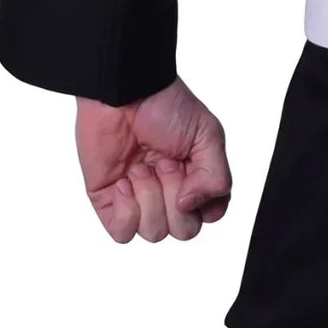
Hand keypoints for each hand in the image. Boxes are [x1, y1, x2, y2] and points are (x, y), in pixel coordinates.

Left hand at [76, 76, 231, 242]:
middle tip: (165, 162)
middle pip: (184, 231)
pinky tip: (124, 182)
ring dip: (149, 196)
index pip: (211, 215)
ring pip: (154, 233)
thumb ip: (216, 176)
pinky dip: (126, 210)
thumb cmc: (166, 105)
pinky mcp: (110, 202)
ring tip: (141, 166)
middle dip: (174, 196)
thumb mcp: (208, 135)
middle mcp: (171, 193)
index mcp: (197, 177)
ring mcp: (140, 199)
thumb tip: (190, 206)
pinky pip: (122, 233)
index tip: (192, 171)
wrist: (124, 94)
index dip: (204, 201)